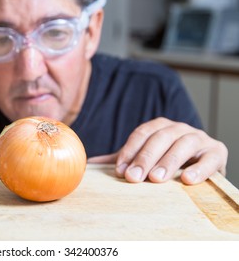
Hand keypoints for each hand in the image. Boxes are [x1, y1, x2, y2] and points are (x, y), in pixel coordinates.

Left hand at [88, 117, 227, 184]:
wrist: (200, 164)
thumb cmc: (166, 161)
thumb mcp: (143, 159)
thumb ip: (122, 160)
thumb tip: (89, 165)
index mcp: (159, 127)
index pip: (142, 133)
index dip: (130, 150)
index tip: (120, 170)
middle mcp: (179, 128)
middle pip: (160, 138)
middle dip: (145, 158)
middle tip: (134, 177)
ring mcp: (199, 138)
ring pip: (184, 144)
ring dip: (169, 161)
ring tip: (157, 179)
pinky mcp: (217, 152)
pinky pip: (210, 157)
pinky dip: (200, 168)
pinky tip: (188, 180)